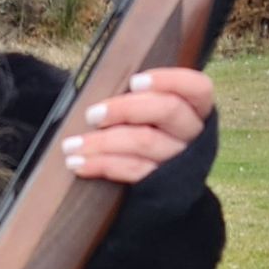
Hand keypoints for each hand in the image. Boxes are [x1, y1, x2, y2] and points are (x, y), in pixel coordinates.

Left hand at [63, 67, 214, 184]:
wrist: (163, 188)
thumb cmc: (149, 133)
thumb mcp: (152, 112)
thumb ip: (141, 97)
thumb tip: (105, 84)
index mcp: (196, 109)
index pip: (197, 87)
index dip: (169, 80)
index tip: (134, 81)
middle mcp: (192, 133)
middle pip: (167, 110)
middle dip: (125, 108)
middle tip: (92, 115)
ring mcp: (179, 159)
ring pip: (144, 141)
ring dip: (102, 142)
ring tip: (71, 145)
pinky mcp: (162, 183)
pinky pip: (132, 169)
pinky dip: (102, 165)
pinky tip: (79, 164)